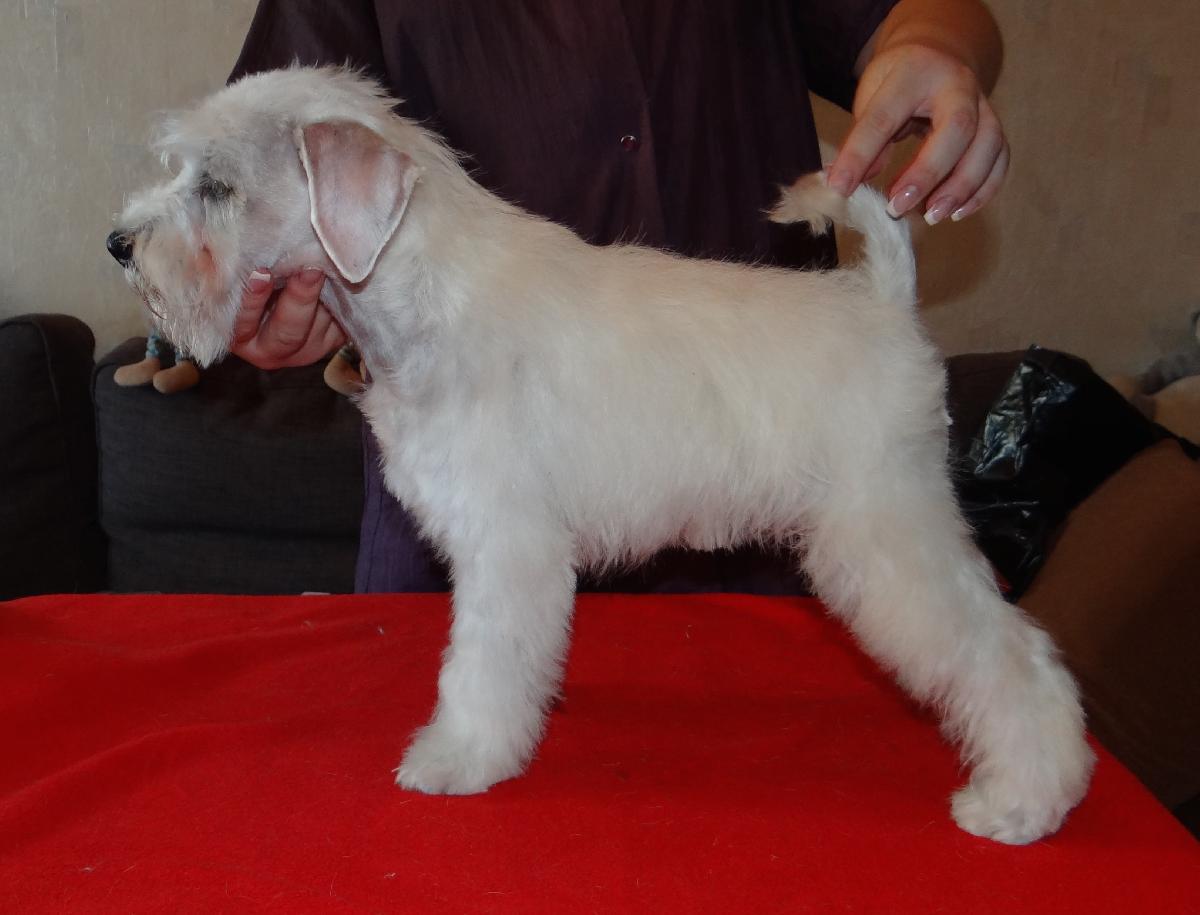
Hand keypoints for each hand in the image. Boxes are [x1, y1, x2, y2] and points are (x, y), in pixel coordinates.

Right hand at [230, 268, 346, 368]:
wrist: (290, 289)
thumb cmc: (254, 278)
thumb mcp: (238, 275)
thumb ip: (228, 267)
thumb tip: (204, 248)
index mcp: (240, 336)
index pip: (243, 323)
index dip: (253, 300)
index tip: (262, 273)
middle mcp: (272, 350)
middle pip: (289, 332)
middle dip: (299, 299)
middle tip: (309, 269)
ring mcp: (305, 351)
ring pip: (319, 326)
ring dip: (325, 295)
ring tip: (326, 263)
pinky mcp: (332, 344)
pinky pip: (340, 323)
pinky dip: (342, 299)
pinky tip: (341, 277)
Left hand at [828, 42, 1007, 224]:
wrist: (939, 53)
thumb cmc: (898, 80)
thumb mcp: (871, 96)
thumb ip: (863, 138)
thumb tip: (845, 183)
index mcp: (914, 72)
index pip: (884, 116)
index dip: (860, 154)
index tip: (840, 188)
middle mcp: (957, 84)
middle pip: (957, 127)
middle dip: (928, 173)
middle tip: (897, 207)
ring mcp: (984, 104)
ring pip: (988, 144)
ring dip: (961, 187)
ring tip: (930, 216)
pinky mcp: (995, 126)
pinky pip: (999, 160)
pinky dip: (982, 191)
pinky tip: (956, 212)